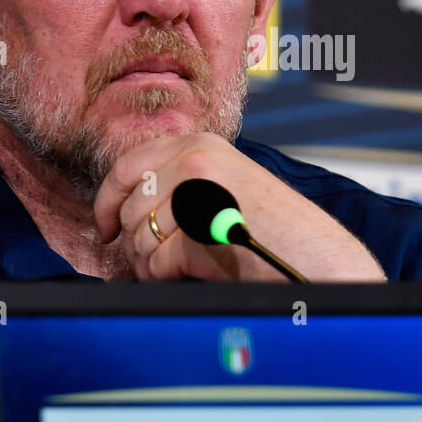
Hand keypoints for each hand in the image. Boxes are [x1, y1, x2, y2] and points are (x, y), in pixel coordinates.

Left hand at [93, 133, 387, 282]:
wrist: (316, 258)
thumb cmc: (272, 231)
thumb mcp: (223, 187)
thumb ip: (180, 183)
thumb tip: (122, 211)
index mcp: (199, 145)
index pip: (127, 167)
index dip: (106, 202)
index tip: (104, 229)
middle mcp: (194, 160)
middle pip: (129, 207)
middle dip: (132, 242)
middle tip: (152, 261)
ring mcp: (196, 192)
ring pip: (138, 236)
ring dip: (149, 262)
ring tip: (177, 269)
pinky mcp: (198, 229)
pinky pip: (155, 261)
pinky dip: (164, 277)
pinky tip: (188, 275)